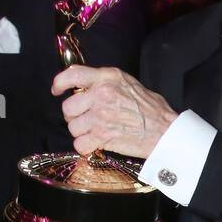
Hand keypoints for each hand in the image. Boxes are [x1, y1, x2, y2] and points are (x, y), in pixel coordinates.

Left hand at [52, 65, 177, 158]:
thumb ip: (105, 81)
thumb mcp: (128, 82)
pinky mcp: (102, 136)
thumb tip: (84, 84)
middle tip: (87, 119)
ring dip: (81, 132)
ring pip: (73, 127)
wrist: (164, 131)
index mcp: (107, 78)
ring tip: (95, 132)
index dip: (59, 83)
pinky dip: (86, 147)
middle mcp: (101, 94)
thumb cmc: (151, 109)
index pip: (72, 74)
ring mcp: (100, 116)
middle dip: (74, 115)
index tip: (57, 90)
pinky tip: (96, 143)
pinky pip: (80, 144)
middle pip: (68, 107)